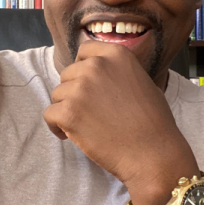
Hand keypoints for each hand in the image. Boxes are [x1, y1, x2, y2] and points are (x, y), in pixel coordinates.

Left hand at [44, 41, 195, 204]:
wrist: (153, 153)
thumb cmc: (154, 123)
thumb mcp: (142, 82)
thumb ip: (118, 73)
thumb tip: (102, 76)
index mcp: (116, 54)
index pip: (84, 51)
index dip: (82, 68)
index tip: (86, 85)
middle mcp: (96, 66)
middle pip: (68, 74)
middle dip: (74, 92)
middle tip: (89, 112)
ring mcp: (80, 88)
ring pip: (57, 95)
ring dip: (67, 110)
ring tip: (85, 126)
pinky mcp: (68, 112)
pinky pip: (49, 114)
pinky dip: (57, 127)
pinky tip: (71, 136)